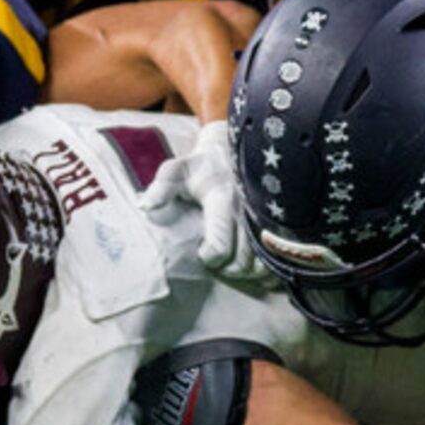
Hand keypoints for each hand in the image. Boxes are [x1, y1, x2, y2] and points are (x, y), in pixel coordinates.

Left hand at [147, 119, 272, 288]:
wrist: (239, 151)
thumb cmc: (204, 167)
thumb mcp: (179, 169)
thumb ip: (162, 186)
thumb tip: (146, 206)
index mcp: (222, 199)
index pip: (220, 247)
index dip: (209, 257)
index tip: (202, 251)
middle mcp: (248, 212)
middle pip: (243, 262)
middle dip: (227, 269)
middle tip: (217, 262)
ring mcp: (266, 219)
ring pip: (262, 264)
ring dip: (247, 272)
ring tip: (233, 263)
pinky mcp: (278, 224)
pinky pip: (278, 258)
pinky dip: (267, 269)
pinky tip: (253, 266)